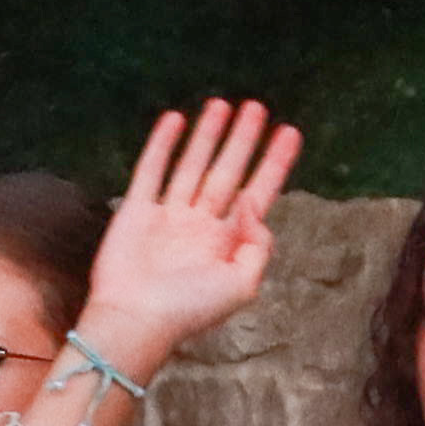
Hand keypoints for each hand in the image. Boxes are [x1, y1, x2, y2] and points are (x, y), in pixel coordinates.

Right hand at [70, 97, 308, 381]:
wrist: (134, 321)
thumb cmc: (189, 310)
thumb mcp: (242, 285)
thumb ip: (258, 244)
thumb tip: (252, 202)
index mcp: (227, 243)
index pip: (258, 194)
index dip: (274, 163)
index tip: (290, 132)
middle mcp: (200, 225)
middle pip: (227, 172)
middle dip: (243, 140)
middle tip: (257, 107)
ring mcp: (168, 216)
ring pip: (192, 165)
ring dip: (207, 135)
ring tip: (222, 104)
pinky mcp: (136, 211)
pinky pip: (151, 170)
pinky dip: (162, 145)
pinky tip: (175, 119)